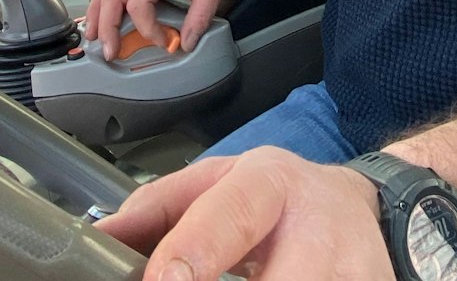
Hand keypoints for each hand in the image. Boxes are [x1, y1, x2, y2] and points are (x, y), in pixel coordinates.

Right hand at [84, 0, 236, 58]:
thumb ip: (200, 17)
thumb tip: (186, 42)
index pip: (139, 2)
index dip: (148, 28)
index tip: (165, 42)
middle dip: (107, 26)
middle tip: (110, 51)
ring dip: (97, 14)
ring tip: (94, 37)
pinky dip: (103, 5)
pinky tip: (102, 20)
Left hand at [96, 147, 392, 280]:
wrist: (358, 207)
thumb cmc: (273, 203)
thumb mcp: (215, 185)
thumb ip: (155, 210)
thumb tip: (98, 239)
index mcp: (269, 185)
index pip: (230, 216)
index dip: (194, 254)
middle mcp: (320, 226)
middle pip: (282, 279)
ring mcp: (358, 270)